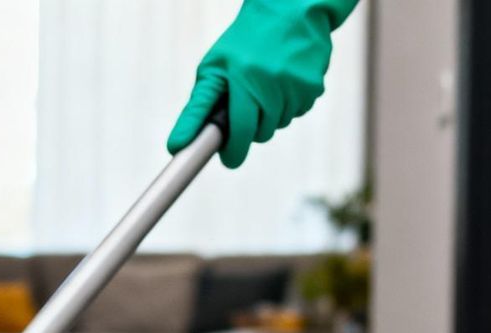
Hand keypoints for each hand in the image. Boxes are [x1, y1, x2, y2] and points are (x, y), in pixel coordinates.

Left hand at [167, 0, 357, 168]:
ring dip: (270, 114)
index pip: (240, 131)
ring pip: (280, 124)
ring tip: (265, 84)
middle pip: (261, 134)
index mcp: (244, 79)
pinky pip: (297, 112)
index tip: (229, 160)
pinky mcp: (315, 87)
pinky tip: (284, 80)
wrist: (291, 10)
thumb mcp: (214, 69)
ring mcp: (297, 86)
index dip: (234, 152)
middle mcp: (272, 83)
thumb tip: (176, 146)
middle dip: (251, 128)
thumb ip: (197, 110)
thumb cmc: (244, 42)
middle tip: (246, 104)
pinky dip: (289, 104)